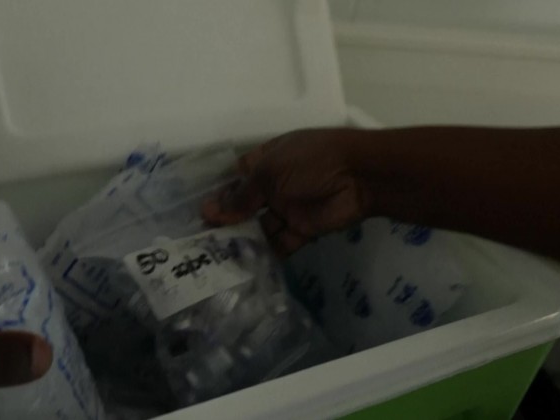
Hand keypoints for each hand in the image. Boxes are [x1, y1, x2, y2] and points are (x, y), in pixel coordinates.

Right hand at [203, 128, 372, 254]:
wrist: (359, 176)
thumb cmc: (310, 161)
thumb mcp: (269, 171)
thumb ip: (241, 195)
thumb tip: (210, 212)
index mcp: (266, 161)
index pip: (237, 178)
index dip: (220, 193)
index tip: (199, 213)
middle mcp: (274, 185)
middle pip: (245, 205)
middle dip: (227, 220)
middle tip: (203, 239)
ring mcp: (288, 208)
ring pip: (260, 226)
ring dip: (243, 239)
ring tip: (218, 255)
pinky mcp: (302, 230)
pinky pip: (279, 243)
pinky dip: (265, 252)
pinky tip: (244, 263)